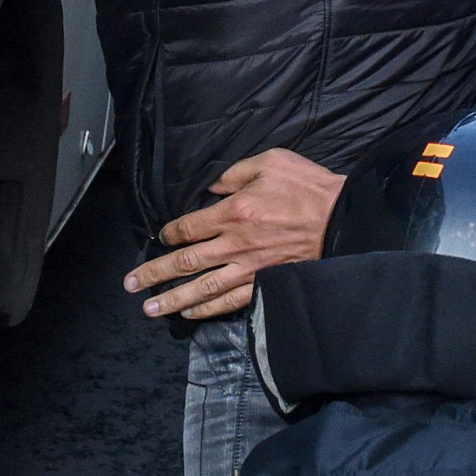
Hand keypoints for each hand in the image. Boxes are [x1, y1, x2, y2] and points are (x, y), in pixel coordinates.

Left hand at [123, 149, 345, 319]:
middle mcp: (235, 244)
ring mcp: (250, 268)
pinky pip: (230, 301)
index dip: (169, 233)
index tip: (160, 237)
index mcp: (234, 212)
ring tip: (150, 308)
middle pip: (186, 261)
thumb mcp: (271, 162)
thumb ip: (235, 174)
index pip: (189, 227)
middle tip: (131, 284)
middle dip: (155, 273)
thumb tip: (211, 189)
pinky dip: (208, 309)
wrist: (344, 218)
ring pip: (202, 288)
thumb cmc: (309, 187)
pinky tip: (190, 313)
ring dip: (172, 298)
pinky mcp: (265, 282)